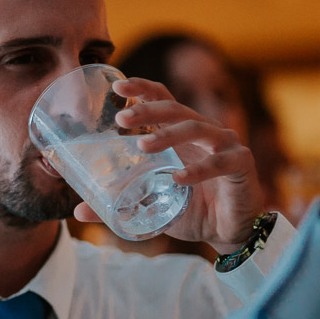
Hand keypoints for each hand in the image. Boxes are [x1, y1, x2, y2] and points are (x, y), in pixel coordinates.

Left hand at [74, 77, 264, 252]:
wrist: (227, 232)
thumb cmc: (189, 209)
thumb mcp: (149, 205)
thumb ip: (118, 204)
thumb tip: (78, 211)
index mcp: (180, 135)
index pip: (163, 101)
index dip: (143, 89)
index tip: (117, 86)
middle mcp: (203, 132)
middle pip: (176, 110)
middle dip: (148, 110)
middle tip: (121, 118)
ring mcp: (225, 145)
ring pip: (197, 129)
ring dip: (168, 135)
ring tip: (142, 146)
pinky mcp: (241, 165)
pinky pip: (220, 162)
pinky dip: (198, 170)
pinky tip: (177, 178)